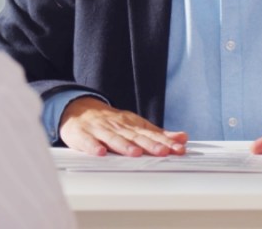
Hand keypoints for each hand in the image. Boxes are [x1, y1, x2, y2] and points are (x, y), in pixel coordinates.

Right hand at [59, 96, 187, 156]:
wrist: (79, 109)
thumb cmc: (111, 122)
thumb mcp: (135, 125)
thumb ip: (158, 133)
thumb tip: (182, 138)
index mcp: (131, 124)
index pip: (151, 134)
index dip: (165, 141)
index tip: (178, 148)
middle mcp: (118, 126)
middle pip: (135, 136)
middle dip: (150, 144)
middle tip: (163, 151)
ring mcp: (100, 130)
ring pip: (113, 138)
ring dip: (124, 146)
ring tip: (135, 153)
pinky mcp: (82, 135)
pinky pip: (87, 142)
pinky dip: (93, 146)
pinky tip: (99, 152)